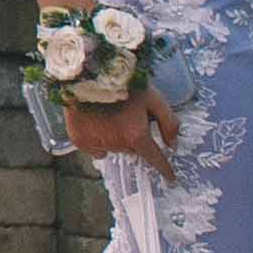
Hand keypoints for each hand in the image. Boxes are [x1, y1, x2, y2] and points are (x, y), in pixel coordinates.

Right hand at [68, 86, 182, 181]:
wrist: (86, 74)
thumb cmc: (122, 84)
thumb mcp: (154, 99)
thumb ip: (169, 123)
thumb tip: (172, 144)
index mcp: (137, 136)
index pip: (155, 159)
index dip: (165, 169)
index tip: (170, 178)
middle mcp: (117, 144)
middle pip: (133, 148)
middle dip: (135, 137)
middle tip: (129, 116)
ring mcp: (96, 143)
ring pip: (114, 147)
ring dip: (116, 136)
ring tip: (109, 114)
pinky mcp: (79, 140)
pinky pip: (95, 149)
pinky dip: (98, 140)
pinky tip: (95, 123)